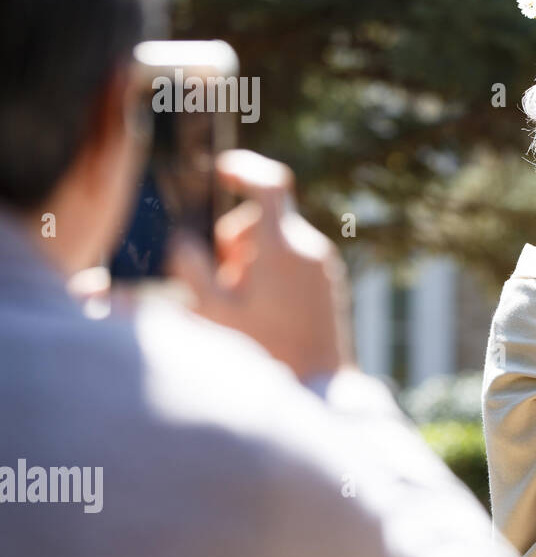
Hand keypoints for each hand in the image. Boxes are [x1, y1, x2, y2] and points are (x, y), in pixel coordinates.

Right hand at [167, 149, 353, 380]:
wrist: (321, 387)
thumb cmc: (265, 353)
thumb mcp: (212, 313)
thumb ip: (191, 269)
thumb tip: (185, 240)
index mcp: (283, 247)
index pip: (269, 184)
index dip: (244, 169)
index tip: (222, 170)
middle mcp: (310, 248)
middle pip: (261, 219)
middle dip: (232, 241)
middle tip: (223, 283)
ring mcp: (324, 266)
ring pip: (275, 241)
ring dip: (250, 260)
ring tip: (244, 304)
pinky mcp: (329, 283)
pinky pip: (293, 261)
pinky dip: (270, 273)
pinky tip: (264, 312)